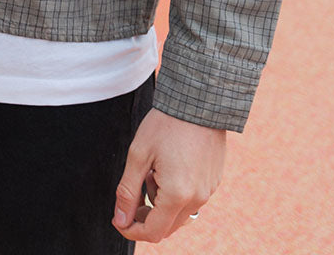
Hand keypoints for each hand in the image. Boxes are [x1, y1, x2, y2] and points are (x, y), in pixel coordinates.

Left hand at [112, 108, 225, 243]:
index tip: (119, 218)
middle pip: (167, 226)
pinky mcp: (214, 181)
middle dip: (145, 217)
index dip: (132, 230)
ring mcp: (208, 191)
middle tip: (133, 194)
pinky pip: (192, 199)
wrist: (199, 102)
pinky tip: (169, 167)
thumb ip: (127, 191)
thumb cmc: (166, 124)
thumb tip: (120, 220)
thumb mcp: (139, 155)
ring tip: (152, 172)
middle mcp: (197, 199)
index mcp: (177, 195)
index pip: (153, 232)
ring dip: (161, 204)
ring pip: (180, 214)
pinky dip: (176, 194)